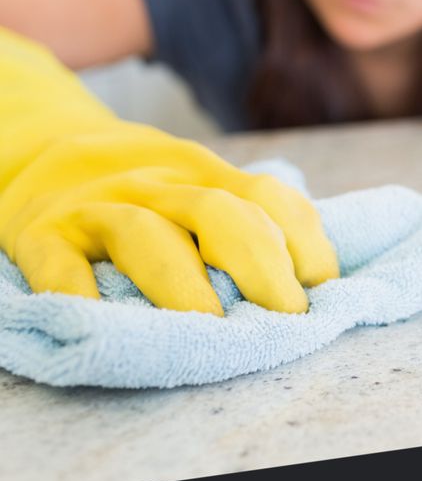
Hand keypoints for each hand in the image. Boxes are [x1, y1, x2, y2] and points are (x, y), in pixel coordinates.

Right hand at [0, 28, 338, 313]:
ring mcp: (97, 210)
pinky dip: (81, 296)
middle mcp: (155, 187)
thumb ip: (250, 222)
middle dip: (260, 265)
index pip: (268, 199)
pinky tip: (108, 325)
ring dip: (183, 285)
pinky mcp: (42, 237)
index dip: (304, 243)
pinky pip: (60, 267)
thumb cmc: (143, 195)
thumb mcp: (197, 188)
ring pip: (144, 235)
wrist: (39, 153)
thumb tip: (322, 286)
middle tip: (284, 316)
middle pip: (217, 213)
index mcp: (203, 176)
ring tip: (210, 327)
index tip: (320, 289)